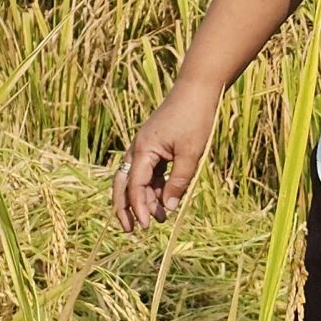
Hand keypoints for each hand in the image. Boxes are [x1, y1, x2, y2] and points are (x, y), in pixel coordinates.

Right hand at [112, 82, 220, 229]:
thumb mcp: (191, 154)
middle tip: (130, 230)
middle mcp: (138, 149)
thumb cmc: (195, 119)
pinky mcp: (154, 147)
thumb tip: (168, 208)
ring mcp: (145, 147)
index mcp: (143, 150)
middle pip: (123, 184)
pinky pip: (148, 172)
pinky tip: (164, 200)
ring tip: (159, 219)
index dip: (138, 208)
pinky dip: (153, 187)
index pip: (135, 186)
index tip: (146, 226)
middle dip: (124, 208)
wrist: (197, 90)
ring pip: (135, 179)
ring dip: (144, 199)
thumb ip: (179, 182)